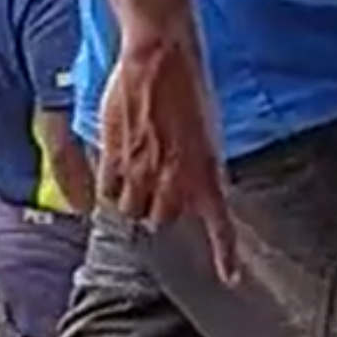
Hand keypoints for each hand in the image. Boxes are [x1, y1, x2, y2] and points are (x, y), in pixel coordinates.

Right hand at [93, 29, 238, 279]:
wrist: (160, 58)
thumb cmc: (189, 89)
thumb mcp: (208, 133)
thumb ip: (200, 166)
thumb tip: (196, 187)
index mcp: (206, 172)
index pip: (219, 225)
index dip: (225, 255)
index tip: (230, 278)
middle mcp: (174, 179)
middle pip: (162, 221)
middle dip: (160, 211)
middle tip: (158, 190)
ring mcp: (141, 171)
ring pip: (131, 210)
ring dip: (132, 201)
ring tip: (135, 178)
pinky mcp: (113, 157)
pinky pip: (107, 191)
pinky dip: (109, 187)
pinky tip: (114, 173)